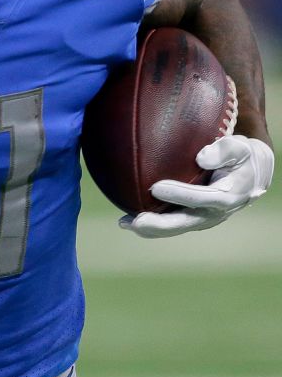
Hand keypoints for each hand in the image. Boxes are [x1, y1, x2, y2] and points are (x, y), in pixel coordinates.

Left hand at [120, 135, 273, 237]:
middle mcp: (216, 212)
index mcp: (229, 195)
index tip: (156, 187)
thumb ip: (224, 150)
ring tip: (125, 224)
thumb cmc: (241, 157)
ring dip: (151, 228)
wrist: (250, 173)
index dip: (182, 195)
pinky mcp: (193, 218)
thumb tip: (201, 158)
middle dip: (162, 224)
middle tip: (137, 221)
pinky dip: (151, 225)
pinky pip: (171, 224)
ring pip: (176, 227)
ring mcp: (204, 218)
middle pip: (187, 221)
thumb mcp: (240, 148)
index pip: (205, 198)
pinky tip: (126, 221)